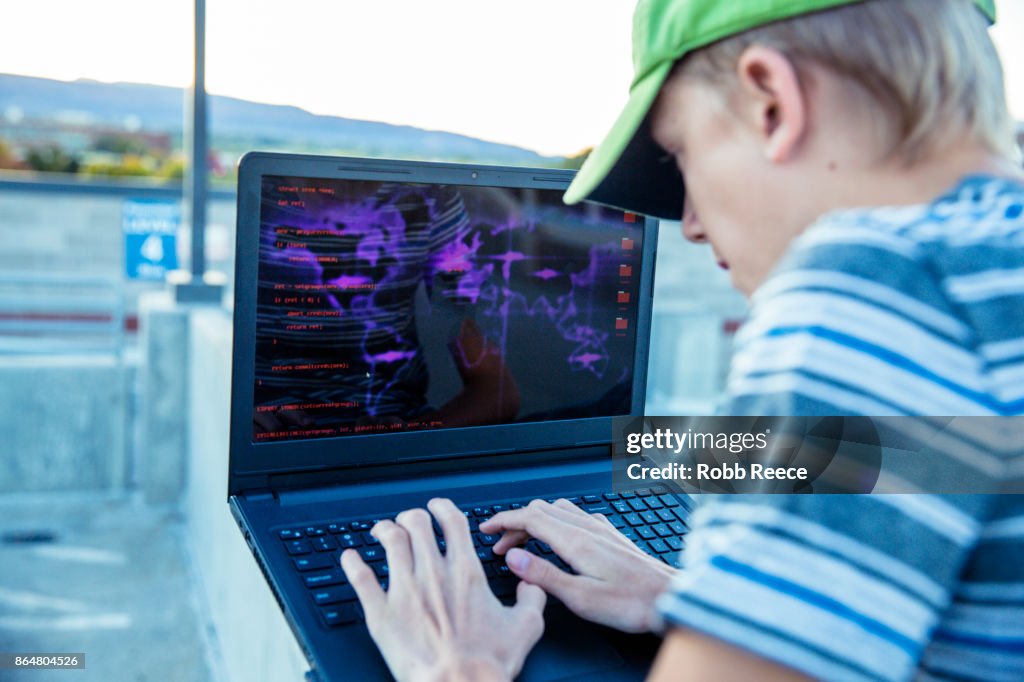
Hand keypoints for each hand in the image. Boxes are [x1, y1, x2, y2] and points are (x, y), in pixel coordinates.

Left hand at [340, 498, 545, 681]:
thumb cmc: (488, 664)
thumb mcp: (526, 626)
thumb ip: (531, 598)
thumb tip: (531, 585)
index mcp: (465, 572)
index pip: (451, 522)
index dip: (442, 507)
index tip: (437, 506)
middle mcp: (433, 573)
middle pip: (416, 524)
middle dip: (412, 517)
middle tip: (409, 521)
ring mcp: (404, 590)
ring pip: (389, 542)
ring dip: (384, 530)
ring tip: (382, 530)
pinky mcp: (381, 612)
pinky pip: (361, 579)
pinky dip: (352, 563)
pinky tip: (349, 557)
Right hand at [479, 499, 676, 632]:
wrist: (669, 598)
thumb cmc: (632, 603)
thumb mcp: (581, 597)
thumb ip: (544, 575)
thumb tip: (514, 558)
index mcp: (576, 541)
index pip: (530, 518)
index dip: (504, 520)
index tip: (487, 529)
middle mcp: (588, 528)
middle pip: (541, 510)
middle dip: (515, 523)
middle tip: (500, 544)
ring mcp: (601, 529)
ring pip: (558, 510)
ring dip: (535, 521)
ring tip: (524, 542)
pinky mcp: (610, 535)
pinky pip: (575, 515)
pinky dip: (555, 520)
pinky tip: (559, 536)